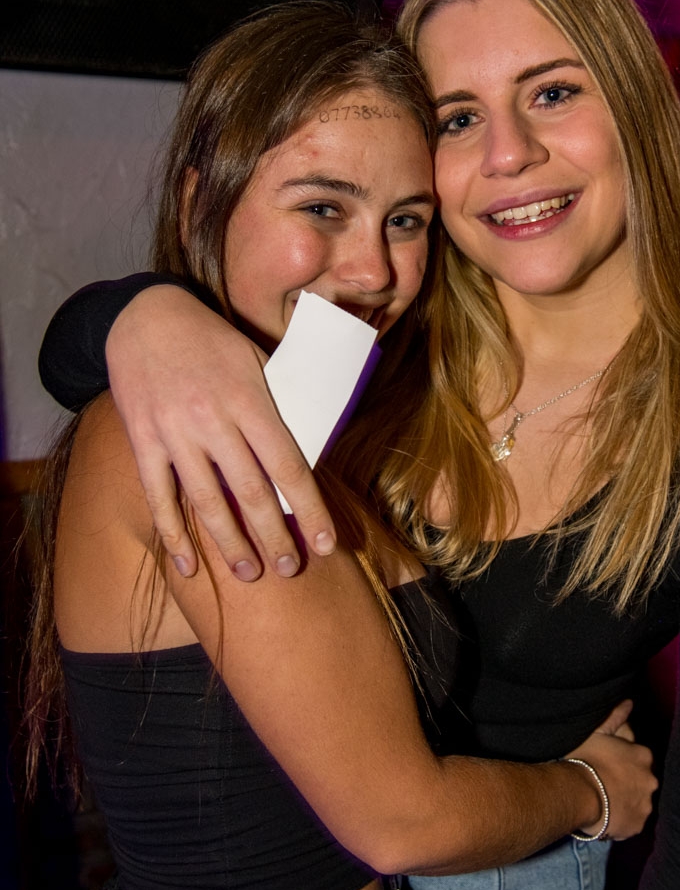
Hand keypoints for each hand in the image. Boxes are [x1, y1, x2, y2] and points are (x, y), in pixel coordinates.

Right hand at [106, 285, 336, 579]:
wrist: (146, 316)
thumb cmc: (213, 342)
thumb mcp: (257, 361)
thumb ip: (279, 405)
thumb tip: (311, 451)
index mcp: (250, 400)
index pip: (289, 466)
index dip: (312, 509)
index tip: (328, 543)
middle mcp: (214, 420)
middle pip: (252, 492)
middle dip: (275, 537)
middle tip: (290, 569)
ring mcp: (175, 433)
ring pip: (207, 501)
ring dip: (231, 543)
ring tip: (250, 573)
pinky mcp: (143, 440)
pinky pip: (159, 496)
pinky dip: (173, 534)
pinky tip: (188, 565)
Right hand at [567, 701, 656, 839]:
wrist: (578, 793)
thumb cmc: (585, 759)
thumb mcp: (597, 733)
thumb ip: (615, 717)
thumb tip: (629, 702)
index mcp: (643, 756)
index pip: (637, 759)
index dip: (621, 762)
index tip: (606, 766)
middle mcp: (650, 780)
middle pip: (640, 781)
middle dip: (627, 783)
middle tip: (604, 785)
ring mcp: (645, 804)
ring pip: (637, 803)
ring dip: (625, 803)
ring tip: (603, 803)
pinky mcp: (637, 826)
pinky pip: (631, 823)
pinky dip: (621, 821)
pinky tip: (605, 817)